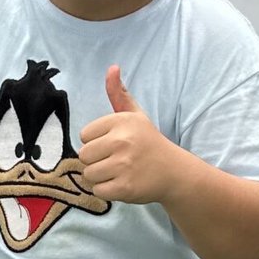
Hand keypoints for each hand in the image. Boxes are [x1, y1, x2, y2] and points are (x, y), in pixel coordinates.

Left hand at [78, 67, 183, 204]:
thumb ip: (119, 94)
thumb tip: (112, 67)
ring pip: (88, 174)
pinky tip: (121, 184)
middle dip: (95, 161)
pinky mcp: (125, 187)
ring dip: (100, 177)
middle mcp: (122, 141)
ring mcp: (124, 165)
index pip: (84, 135)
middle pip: (83, 155)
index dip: (96, 142)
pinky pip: (98, 190)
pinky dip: (106, 191)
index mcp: (121, 121)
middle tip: (115, 160)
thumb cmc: (148, 142)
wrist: (174, 171)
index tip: (113, 145)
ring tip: (118, 172)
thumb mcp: (135, 115)